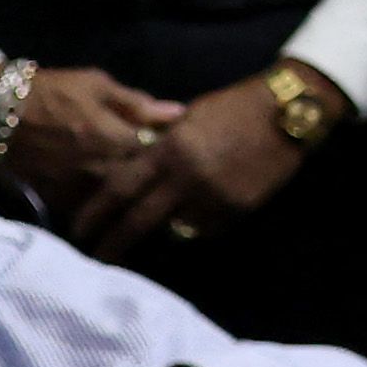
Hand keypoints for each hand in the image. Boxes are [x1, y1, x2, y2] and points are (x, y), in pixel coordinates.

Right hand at [0, 64, 186, 221]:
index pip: (163, 161)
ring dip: (131, 209)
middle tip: (174, 194)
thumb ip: (138, 105)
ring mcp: (78, 191)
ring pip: (116, 210)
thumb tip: (179, 113)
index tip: (188, 163)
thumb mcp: (98, 87)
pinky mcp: (55, 202)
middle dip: (159, 193)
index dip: (177, 163)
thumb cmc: (52, 92)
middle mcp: (102, 172)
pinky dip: (100, 215)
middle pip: (143, 193)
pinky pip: (86, 214)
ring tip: (147, 209)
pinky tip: (111, 213)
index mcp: (119, 141)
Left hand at [66, 73, 309, 256]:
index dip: (95, 213)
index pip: (120, 189)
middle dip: (114, 244)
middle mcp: (185, 179)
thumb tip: (141, 166)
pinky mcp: (236, 210)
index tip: (79, 230)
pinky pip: (206, 228)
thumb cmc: (234, 106)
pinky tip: (194, 220)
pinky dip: (196, 227)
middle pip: (138, 220)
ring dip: (160, 234)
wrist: (287, 111)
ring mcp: (212, 198)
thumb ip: (163, 145)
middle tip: (97, 260)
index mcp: (169, 151)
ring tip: (148, 242)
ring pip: (174, 230)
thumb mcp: (189, 119)